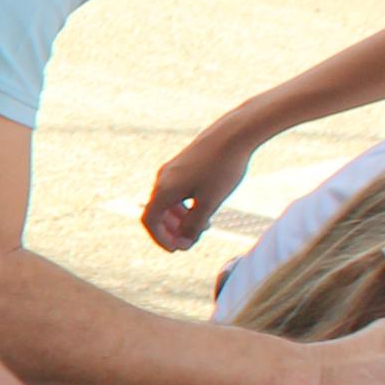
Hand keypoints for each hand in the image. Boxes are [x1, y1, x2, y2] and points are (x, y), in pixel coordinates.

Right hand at [142, 132, 251, 252]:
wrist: (233, 134)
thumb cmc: (223, 169)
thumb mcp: (210, 202)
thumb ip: (194, 226)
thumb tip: (183, 243)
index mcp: (164, 190)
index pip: (150, 221)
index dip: (160, 239)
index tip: (177, 250)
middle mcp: (162, 179)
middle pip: (157, 212)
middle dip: (172, 231)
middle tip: (190, 242)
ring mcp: (171, 170)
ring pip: (167, 202)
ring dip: (180, 219)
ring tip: (204, 227)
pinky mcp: (182, 164)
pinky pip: (175, 191)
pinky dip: (185, 205)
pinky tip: (205, 207)